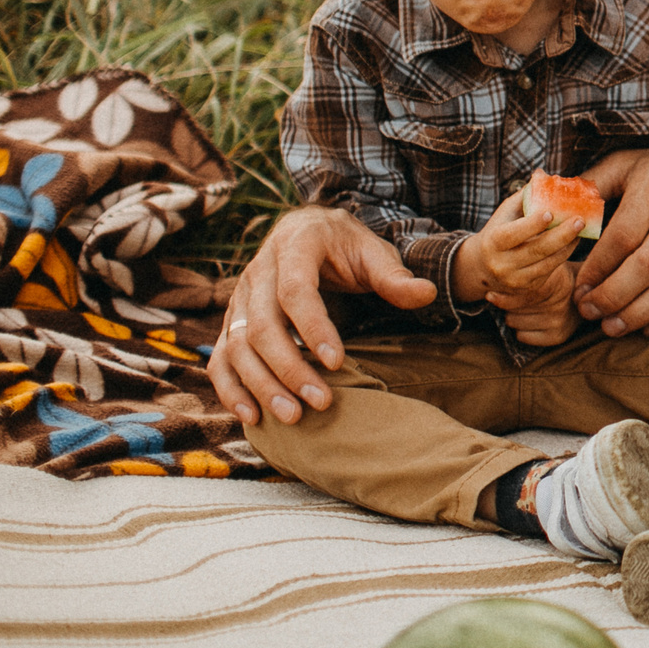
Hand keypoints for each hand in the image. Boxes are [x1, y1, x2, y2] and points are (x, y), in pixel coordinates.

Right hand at [210, 205, 437, 426]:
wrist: (308, 230)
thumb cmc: (345, 245)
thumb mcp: (374, 251)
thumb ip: (394, 276)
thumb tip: (427, 294)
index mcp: (294, 245)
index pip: (296, 290)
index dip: (314, 327)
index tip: (337, 363)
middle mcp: (258, 271)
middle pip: (262, 325)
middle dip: (289, 368)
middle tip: (320, 402)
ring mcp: (239, 298)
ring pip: (238, 346)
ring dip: (261, 385)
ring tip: (291, 416)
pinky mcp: (232, 321)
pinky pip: (222, 357)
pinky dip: (231, 388)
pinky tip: (252, 416)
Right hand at [455, 187, 581, 305]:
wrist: (482, 267)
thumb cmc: (499, 230)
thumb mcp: (505, 213)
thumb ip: (524, 196)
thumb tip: (542, 174)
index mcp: (493, 243)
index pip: (512, 235)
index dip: (532, 225)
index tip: (550, 213)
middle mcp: (501, 265)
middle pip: (536, 250)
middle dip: (560, 235)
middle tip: (580, 220)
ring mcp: (515, 279)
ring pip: (547, 264)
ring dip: (568, 246)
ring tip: (581, 229)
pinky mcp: (528, 288)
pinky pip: (550, 271)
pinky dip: (564, 255)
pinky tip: (574, 241)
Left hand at [493, 263, 580, 346]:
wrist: (585, 291)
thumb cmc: (555, 277)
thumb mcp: (545, 266)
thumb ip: (525, 270)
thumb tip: (495, 276)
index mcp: (558, 281)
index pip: (523, 294)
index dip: (504, 296)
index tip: (491, 295)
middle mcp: (561, 302)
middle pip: (513, 308)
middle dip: (508, 304)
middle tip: (515, 300)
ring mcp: (560, 320)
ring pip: (514, 322)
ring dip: (514, 316)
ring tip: (524, 309)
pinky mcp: (559, 336)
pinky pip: (523, 336)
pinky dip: (522, 330)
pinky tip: (531, 320)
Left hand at [573, 140, 648, 337]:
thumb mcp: (634, 163)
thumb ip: (593, 183)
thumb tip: (553, 203)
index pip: (624, 235)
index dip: (597, 266)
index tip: (579, 287)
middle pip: (647, 265)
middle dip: (613, 295)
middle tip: (589, 312)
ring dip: (639, 313)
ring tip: (612, 327)